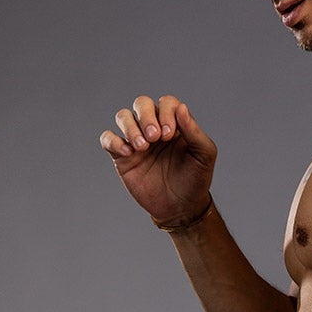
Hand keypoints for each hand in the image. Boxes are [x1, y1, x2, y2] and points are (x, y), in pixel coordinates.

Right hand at [99, 94, 215, 227]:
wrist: (180, 208)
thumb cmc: (195, 180)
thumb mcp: (204, 156)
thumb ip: (194, 132)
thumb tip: (182, 108)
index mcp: (174, 123)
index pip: (166, 103)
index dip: (166, 113)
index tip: (169, 135)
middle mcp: (154, 127)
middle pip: (141, 103)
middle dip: (146, 116)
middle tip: (154, 138)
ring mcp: (136, 141)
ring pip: (123, 116)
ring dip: (130, 127)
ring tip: (142, 147)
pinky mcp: (122, 156)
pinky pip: (108, 138)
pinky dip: (114, 141)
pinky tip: (128, 153)